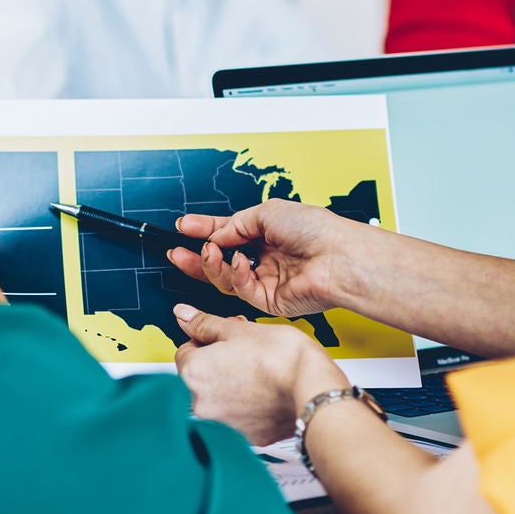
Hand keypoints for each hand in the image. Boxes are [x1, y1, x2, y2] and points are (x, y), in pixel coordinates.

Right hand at [167, 200, 367, 318]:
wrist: (337, 257)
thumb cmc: (314, 230)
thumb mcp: (267, 212)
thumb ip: (235, 224)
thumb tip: (215, 235)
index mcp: (268, 234)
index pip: (230, 233)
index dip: (206, 230)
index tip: (184, 226)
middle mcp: (266, 258)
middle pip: (222, 261)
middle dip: (198, 256)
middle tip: (177, 251)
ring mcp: (267, 281)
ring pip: (226, 279)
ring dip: (211, 264)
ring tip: (206, 251)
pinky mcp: (270, 301)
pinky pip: (241, 290)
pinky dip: (236, 275)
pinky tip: (239, 261)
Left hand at [174, 304, 342, 445]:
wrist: (311, 387)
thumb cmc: (279, 357)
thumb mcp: (238, 329)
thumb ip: (205, 324)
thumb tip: (184, 315)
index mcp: (193, 373)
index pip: (185, 352)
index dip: (207, 340)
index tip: (225, 339)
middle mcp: (201, 404)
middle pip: (201, 377)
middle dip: (218, 363)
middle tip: (245, 352)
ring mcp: (223, 424)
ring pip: (220, 398)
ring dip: (232, 385)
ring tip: (259, 372)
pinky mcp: (246, 437)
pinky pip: (240, 417)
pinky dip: (248, 406)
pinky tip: (266, 392)